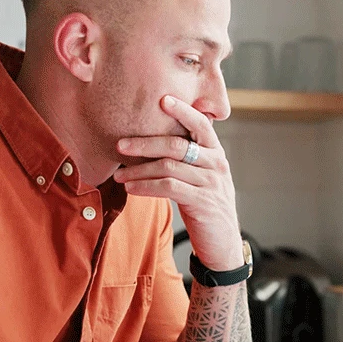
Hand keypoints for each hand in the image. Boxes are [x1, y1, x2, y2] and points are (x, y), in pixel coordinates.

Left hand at [113, 95, 244, 270]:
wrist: (223, 242)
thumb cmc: (206, 205)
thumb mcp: (201, 177)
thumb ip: (186, 159)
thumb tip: (150, 143)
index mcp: (215, 152)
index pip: (200, 124)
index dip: (183, 110)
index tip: (162, 99)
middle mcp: (216, 164)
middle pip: (177, 145)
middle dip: (145, 143)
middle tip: (120, 144)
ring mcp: (211, 183)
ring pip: (170, 167)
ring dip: (139, 170)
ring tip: (119, 175)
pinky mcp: (203, 203)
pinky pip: (169, 188)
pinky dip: (146, 187)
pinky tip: (131, 189)